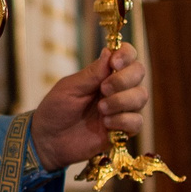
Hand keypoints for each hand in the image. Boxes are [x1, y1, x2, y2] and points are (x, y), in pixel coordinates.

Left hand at [30, 47, 149, 170]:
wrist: (49, 140)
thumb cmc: (56, 109)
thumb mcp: (70, 88)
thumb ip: (92, 73)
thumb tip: (109, 52)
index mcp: (104, 73)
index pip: (127, 55)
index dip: (126, 55)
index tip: (114, 63)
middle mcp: (117, 88)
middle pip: (139, 72)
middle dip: (124, 79)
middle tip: (104, 89)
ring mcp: (122, 108)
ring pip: (141, 96)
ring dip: (122, 101)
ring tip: (101, 109)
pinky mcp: (123, 130)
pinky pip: (137, 122)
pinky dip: (123, 121)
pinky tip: (106, 124)